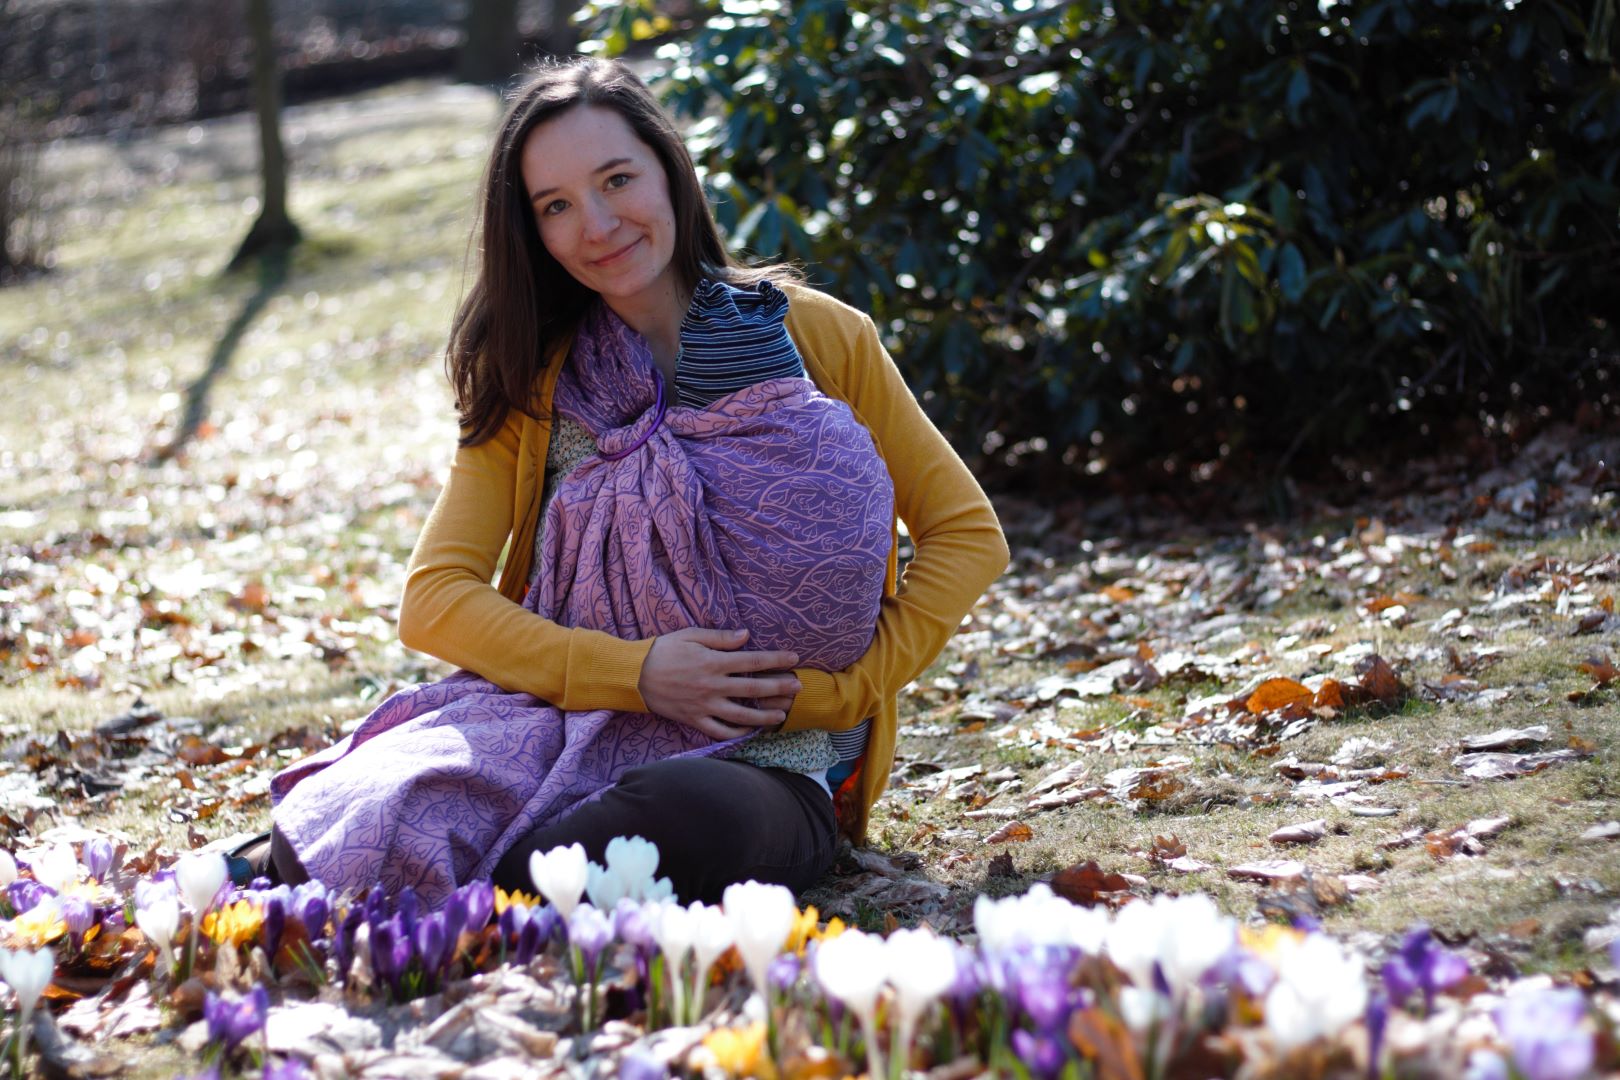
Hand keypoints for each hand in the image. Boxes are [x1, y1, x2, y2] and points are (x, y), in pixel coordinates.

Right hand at [638, 628, 801, 739]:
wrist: (634, 675)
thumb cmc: (663, 650)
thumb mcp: (691, 635)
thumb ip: (720, 638)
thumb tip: (747, 636)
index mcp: (713, 662)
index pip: (753, 662)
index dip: (776, 660)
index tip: (794, 659)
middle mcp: (712, 686)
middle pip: (754, 689)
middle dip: (779, 688)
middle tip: (798, 687)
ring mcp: (704, 706)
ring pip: (742, 715)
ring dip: (765, 716)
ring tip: (782, 715)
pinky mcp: (694, 720)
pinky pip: (720, 731)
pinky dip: (737, 732)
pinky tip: (750, 729)